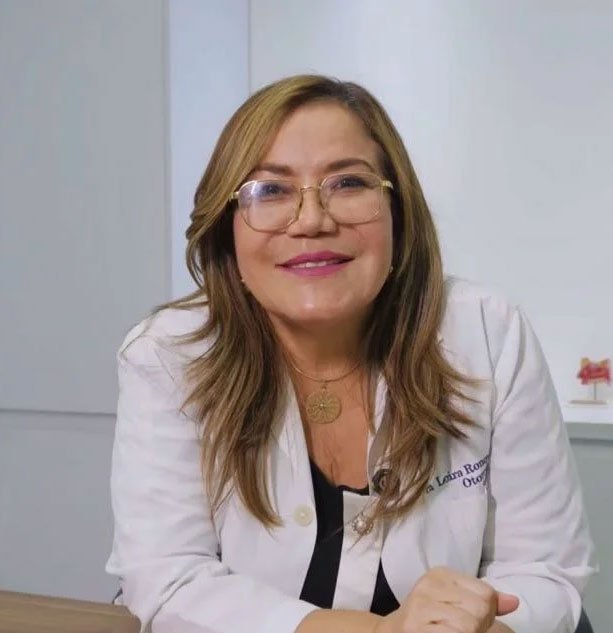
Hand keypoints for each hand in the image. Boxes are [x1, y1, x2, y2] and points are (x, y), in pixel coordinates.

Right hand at [375, 567, 518, 632]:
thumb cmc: (431, 619)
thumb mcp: (456, 602)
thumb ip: (484, 601)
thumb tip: (514, 602)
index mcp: (441, 574)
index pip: (486, 593)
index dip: (486, 613)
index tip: (465, 617)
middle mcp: (428, 585)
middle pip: (480, 609)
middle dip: (476, 626)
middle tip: (454, 628)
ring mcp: (420, 607)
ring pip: (468, 626)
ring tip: (446, 632)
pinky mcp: (414, 628)